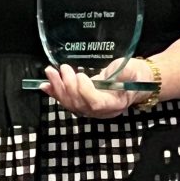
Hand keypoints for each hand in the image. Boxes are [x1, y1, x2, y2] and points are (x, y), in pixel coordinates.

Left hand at [39, 58, 155, 119]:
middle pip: (79, 104)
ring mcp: (90, 109)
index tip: (81, 75)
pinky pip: (67, 101)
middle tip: (63, 69)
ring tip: (50, 72)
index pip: (95, 103)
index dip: (84, 91)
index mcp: (114, 104)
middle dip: (67, 86)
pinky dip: (54, 93)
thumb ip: (124, 72)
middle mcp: (101, 111)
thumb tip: (115, 72)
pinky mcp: (83, 103)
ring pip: (70, 104)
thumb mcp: (132, 70)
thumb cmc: (135, 75)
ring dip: (57, 88)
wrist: (135, 81)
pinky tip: (44, 85)